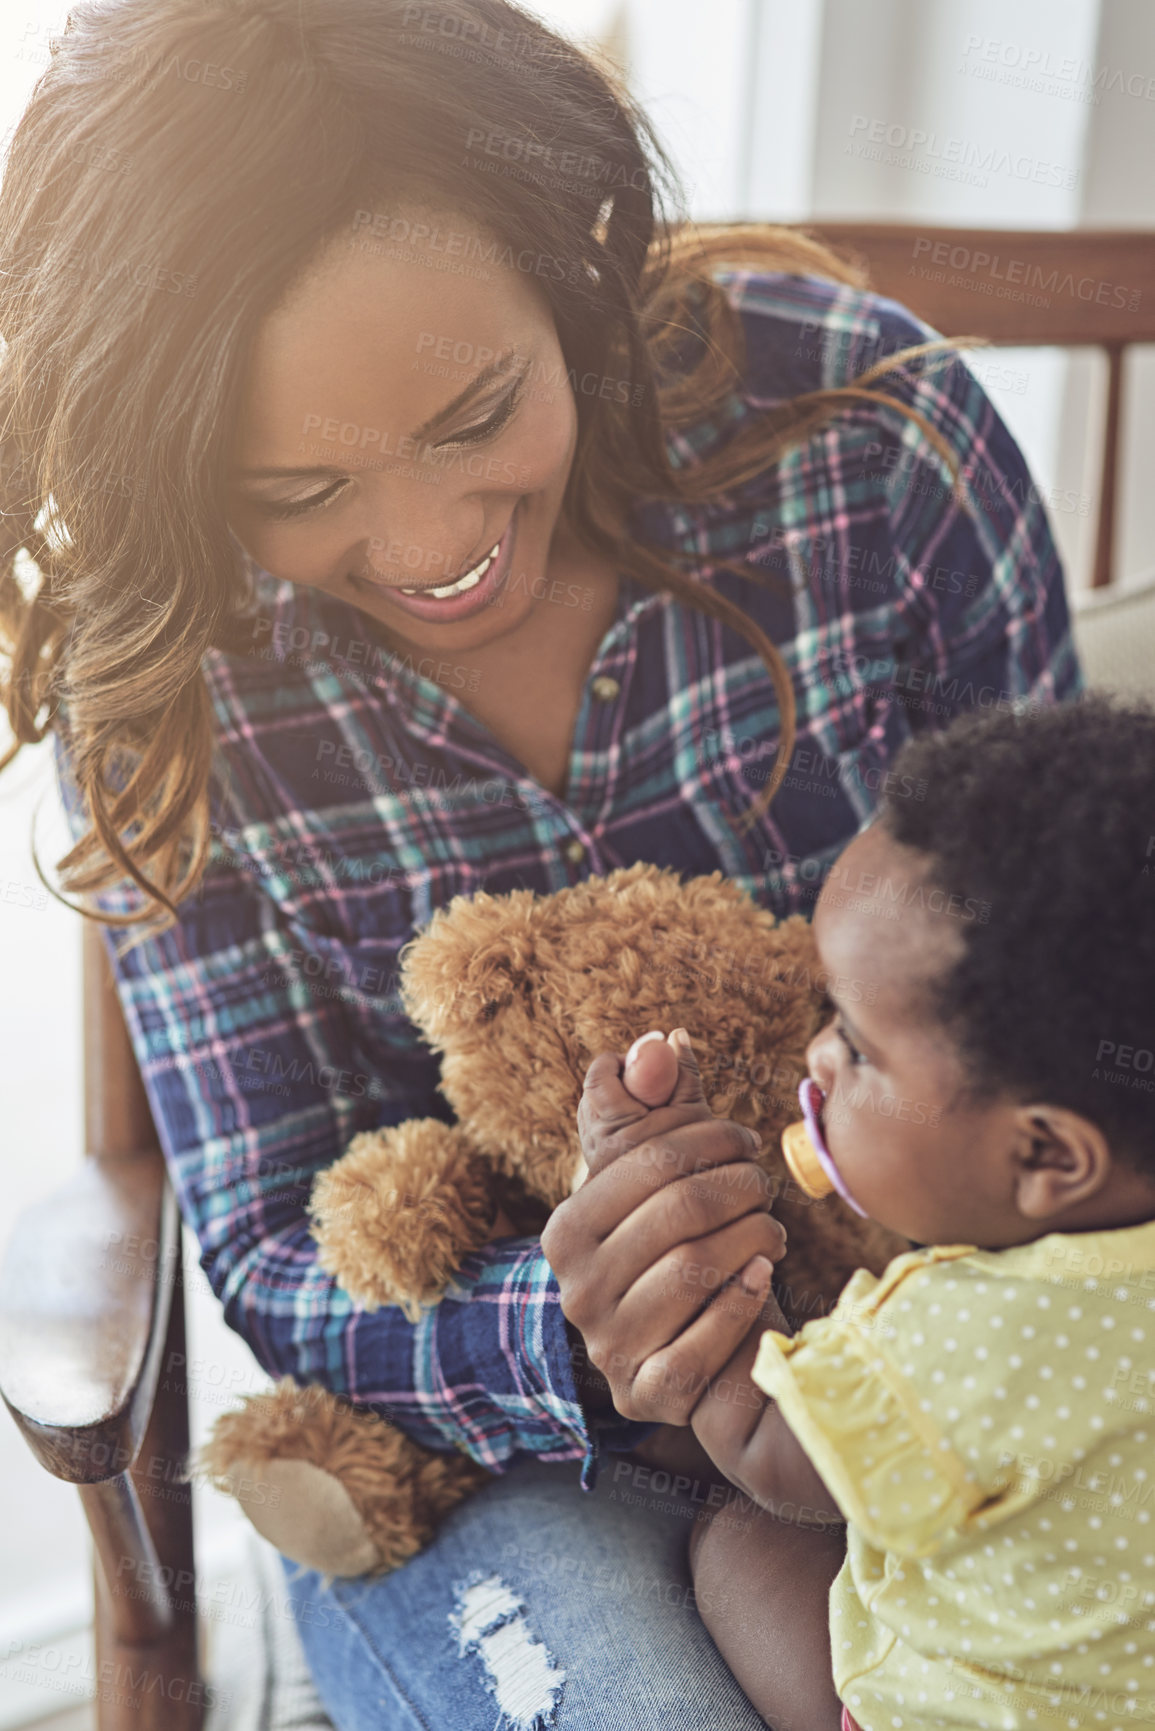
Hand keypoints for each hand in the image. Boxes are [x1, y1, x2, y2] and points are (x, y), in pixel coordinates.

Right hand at [541, 1030, 786, 1425]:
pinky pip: (699, 1345)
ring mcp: (608, 1347)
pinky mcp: (648, 1394)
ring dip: (751, 1237)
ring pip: (693, 1269)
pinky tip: (760, 1277)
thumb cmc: (688, 1246)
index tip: (745, 1140)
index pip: (644, 1159)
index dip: (707, 1137)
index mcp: (566, 1229)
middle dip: (738, 1185)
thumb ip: (659, 1104)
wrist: (713, 1353)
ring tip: (772, 1229)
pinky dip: (740, 1303)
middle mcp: (574, 1290)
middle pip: (677, 1209)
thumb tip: (658, 1043)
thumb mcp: (669, 1172)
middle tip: (767, 1184)